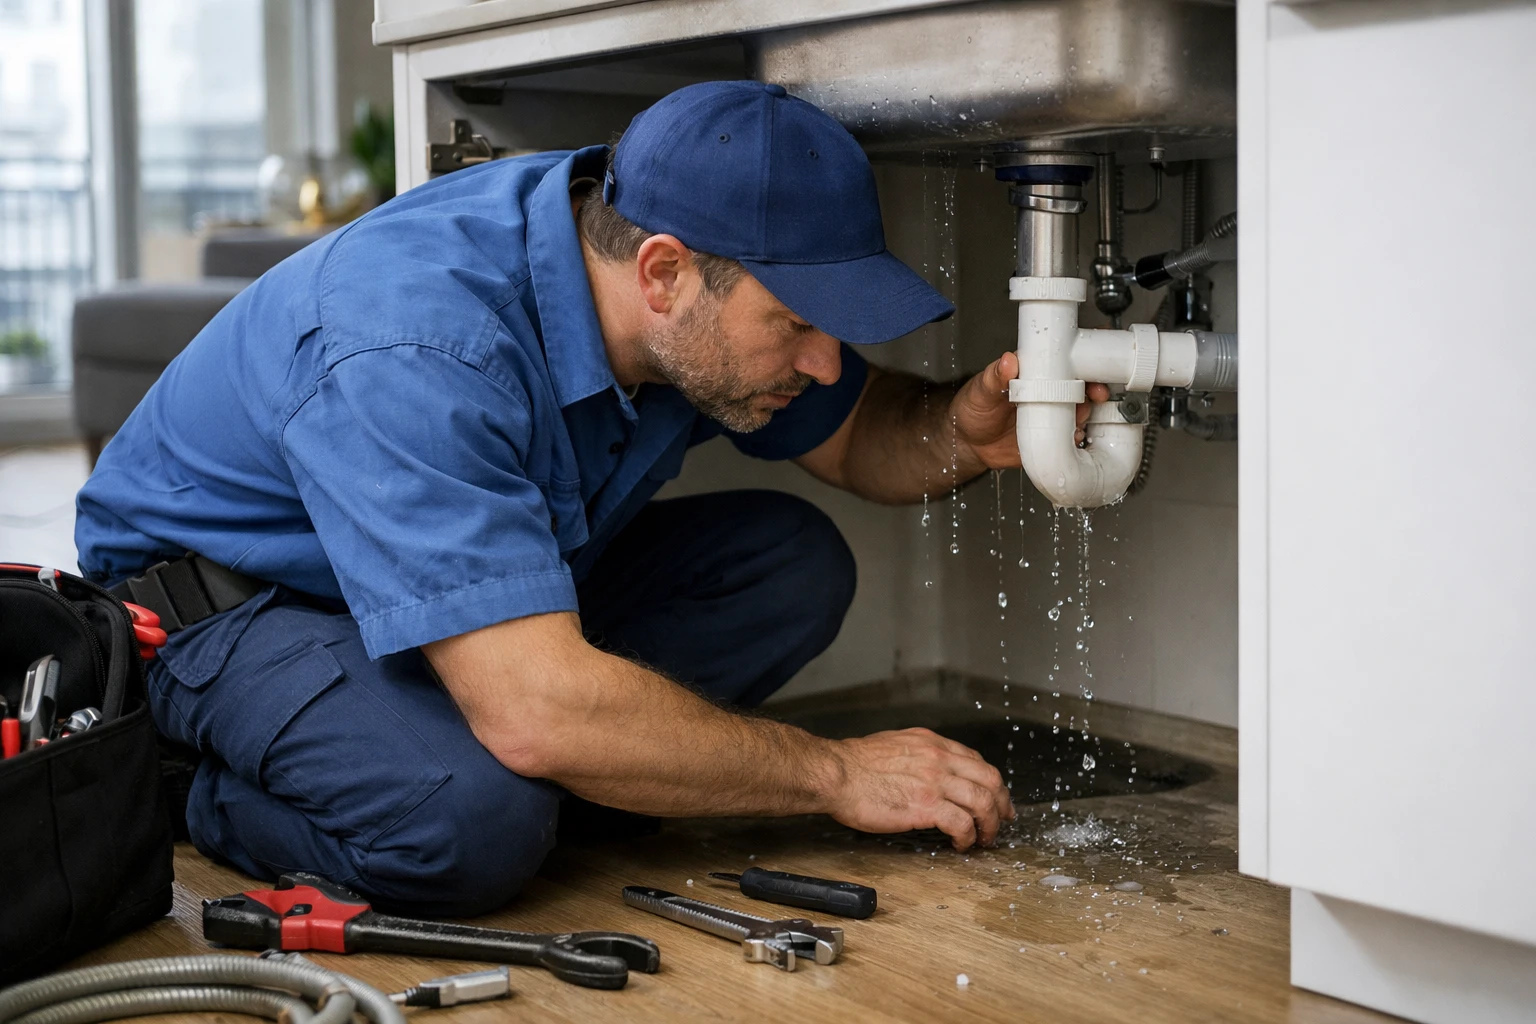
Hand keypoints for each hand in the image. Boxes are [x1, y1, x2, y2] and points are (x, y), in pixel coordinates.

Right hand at [822, 727, 1014, 849]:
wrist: (836, 773)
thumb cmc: (855, 764)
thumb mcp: (895, 746)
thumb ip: (918, 755)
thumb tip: (928, 771)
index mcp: (931, 744)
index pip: (977, 761)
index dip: (992, 783)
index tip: (997, 798)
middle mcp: (939, 758)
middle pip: (990, 780)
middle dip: (1001, 804)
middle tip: (1002, 821)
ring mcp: (934, 781)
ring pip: (982, 802)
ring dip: (989, 824)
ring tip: (983, 839)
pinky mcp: (926, 805)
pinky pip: (962, 823)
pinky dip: (967, 836)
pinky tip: (960, 844)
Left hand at [950, 351, 1110, 467]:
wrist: (969, 444)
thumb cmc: (973, 409)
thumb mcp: (980, 391)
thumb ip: (993, 377)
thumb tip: (1007, 360)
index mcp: (1034, 372)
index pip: (1063, 357)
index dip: (1083, 355)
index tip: (1094, 355)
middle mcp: (1049, 391)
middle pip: (1082, 384)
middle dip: (1096, 386)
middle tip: (1096, 393)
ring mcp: (1053, 414)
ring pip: (1083, 410)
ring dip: (1089, 412)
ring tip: (1080, 417)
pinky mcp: (1053, 438)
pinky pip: (1073, 437)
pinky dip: (1079, 437)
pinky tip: (1073, 438)